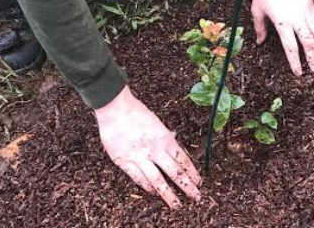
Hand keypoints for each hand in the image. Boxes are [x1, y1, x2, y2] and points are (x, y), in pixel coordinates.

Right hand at [94, 85, 200, 208]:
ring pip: (158, 181)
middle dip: (187, 187)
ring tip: (176, 205)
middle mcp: (155, 150)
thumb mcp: (155, 121)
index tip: (198, 182)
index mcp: (165, 139)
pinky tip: (153, 192)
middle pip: (175, 173)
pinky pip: (139, 178)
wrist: (115, 108)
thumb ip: (164, 134)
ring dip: (169, 194)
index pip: (183, 160)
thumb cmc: (134, 111)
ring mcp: (140, 157)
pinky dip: (147, 186)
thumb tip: (173, 137)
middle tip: (196, 197)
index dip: (192, 172)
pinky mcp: (125, 162)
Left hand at [252, 0, 313, 75]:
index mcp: (282, 22)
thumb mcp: (257, 9)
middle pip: (308, 44)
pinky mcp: (310, 4)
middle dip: (313, 60)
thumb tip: (260, 42)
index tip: (298, 73)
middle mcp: (296, 19)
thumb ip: (260, 28)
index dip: (295, 62)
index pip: (291, 47)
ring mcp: (305, 11)